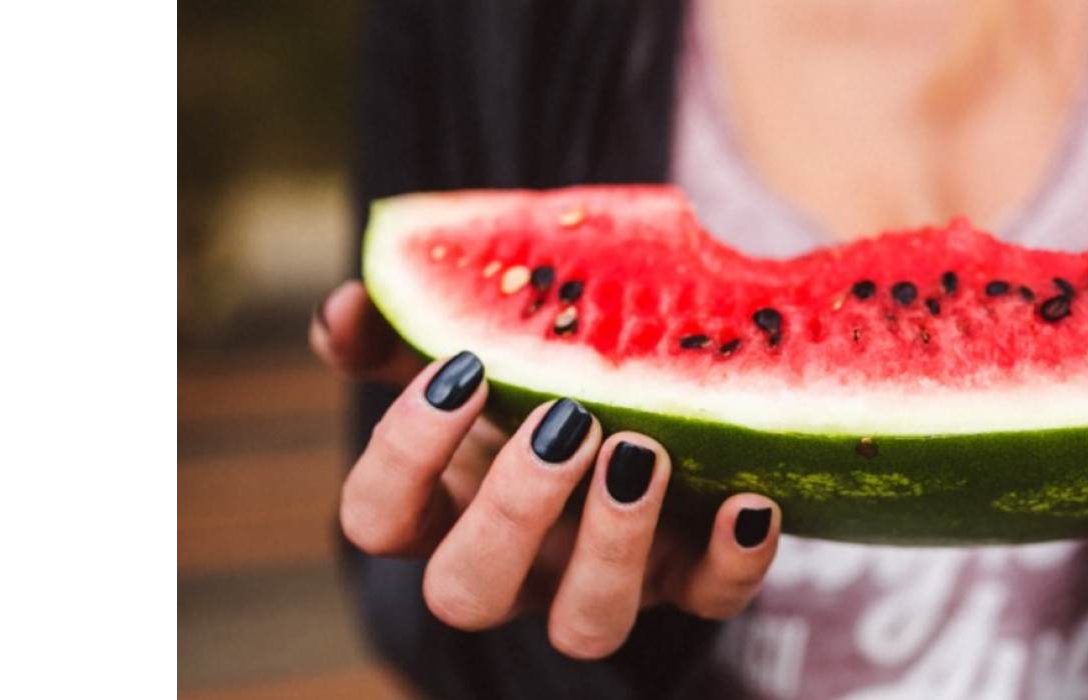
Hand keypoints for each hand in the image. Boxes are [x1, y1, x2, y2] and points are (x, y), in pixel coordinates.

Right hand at [311, 280, 782, 657]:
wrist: (645, 395)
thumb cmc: (530, 380)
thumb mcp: (468, 349)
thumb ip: (396, 331)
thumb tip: (339, 309)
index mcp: (444, 508)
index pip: (376, 520)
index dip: (404, 455)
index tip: (462, 369)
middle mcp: (516, 566)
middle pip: (469, 593)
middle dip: (511, 510)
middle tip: (566, 421)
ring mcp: (604, 584)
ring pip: (586, 627)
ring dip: (613, 545)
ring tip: (644, 452)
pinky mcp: (690, 583)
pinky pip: (712, 603)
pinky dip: (733, 562)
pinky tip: (748, 501)